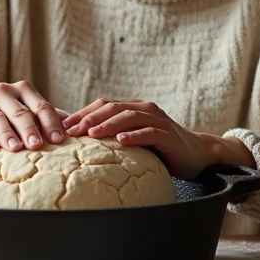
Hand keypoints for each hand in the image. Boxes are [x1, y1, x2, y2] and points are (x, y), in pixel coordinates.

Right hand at [0, 78, 66, 152]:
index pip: (40, 106)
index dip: (50, 122)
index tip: (58, 139)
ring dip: (7, 134)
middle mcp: (3, 92)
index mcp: (22, 91)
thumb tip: (78, 127)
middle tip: (37, 145)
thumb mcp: (22, 103)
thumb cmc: (0, 104)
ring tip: (16, 148)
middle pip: (20, 112)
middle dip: (29, 128)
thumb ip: (46, 114)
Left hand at [62, 99, 253, 179]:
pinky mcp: (168, 134)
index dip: (82, 113)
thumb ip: (113, 136)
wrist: (196, 154)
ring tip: (92, 134)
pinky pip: (150, 132)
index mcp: (132, 107)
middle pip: (112, 107)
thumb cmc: (159, 149)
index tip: (62, 126)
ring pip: (129, 116)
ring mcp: (157, 120)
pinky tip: (122, 141)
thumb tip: (80, 143)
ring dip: (108, 124)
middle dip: (89, 118)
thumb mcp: (133, 139)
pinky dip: (135, 135)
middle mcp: (144, 108)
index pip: (102, 105)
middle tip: (71, 130)